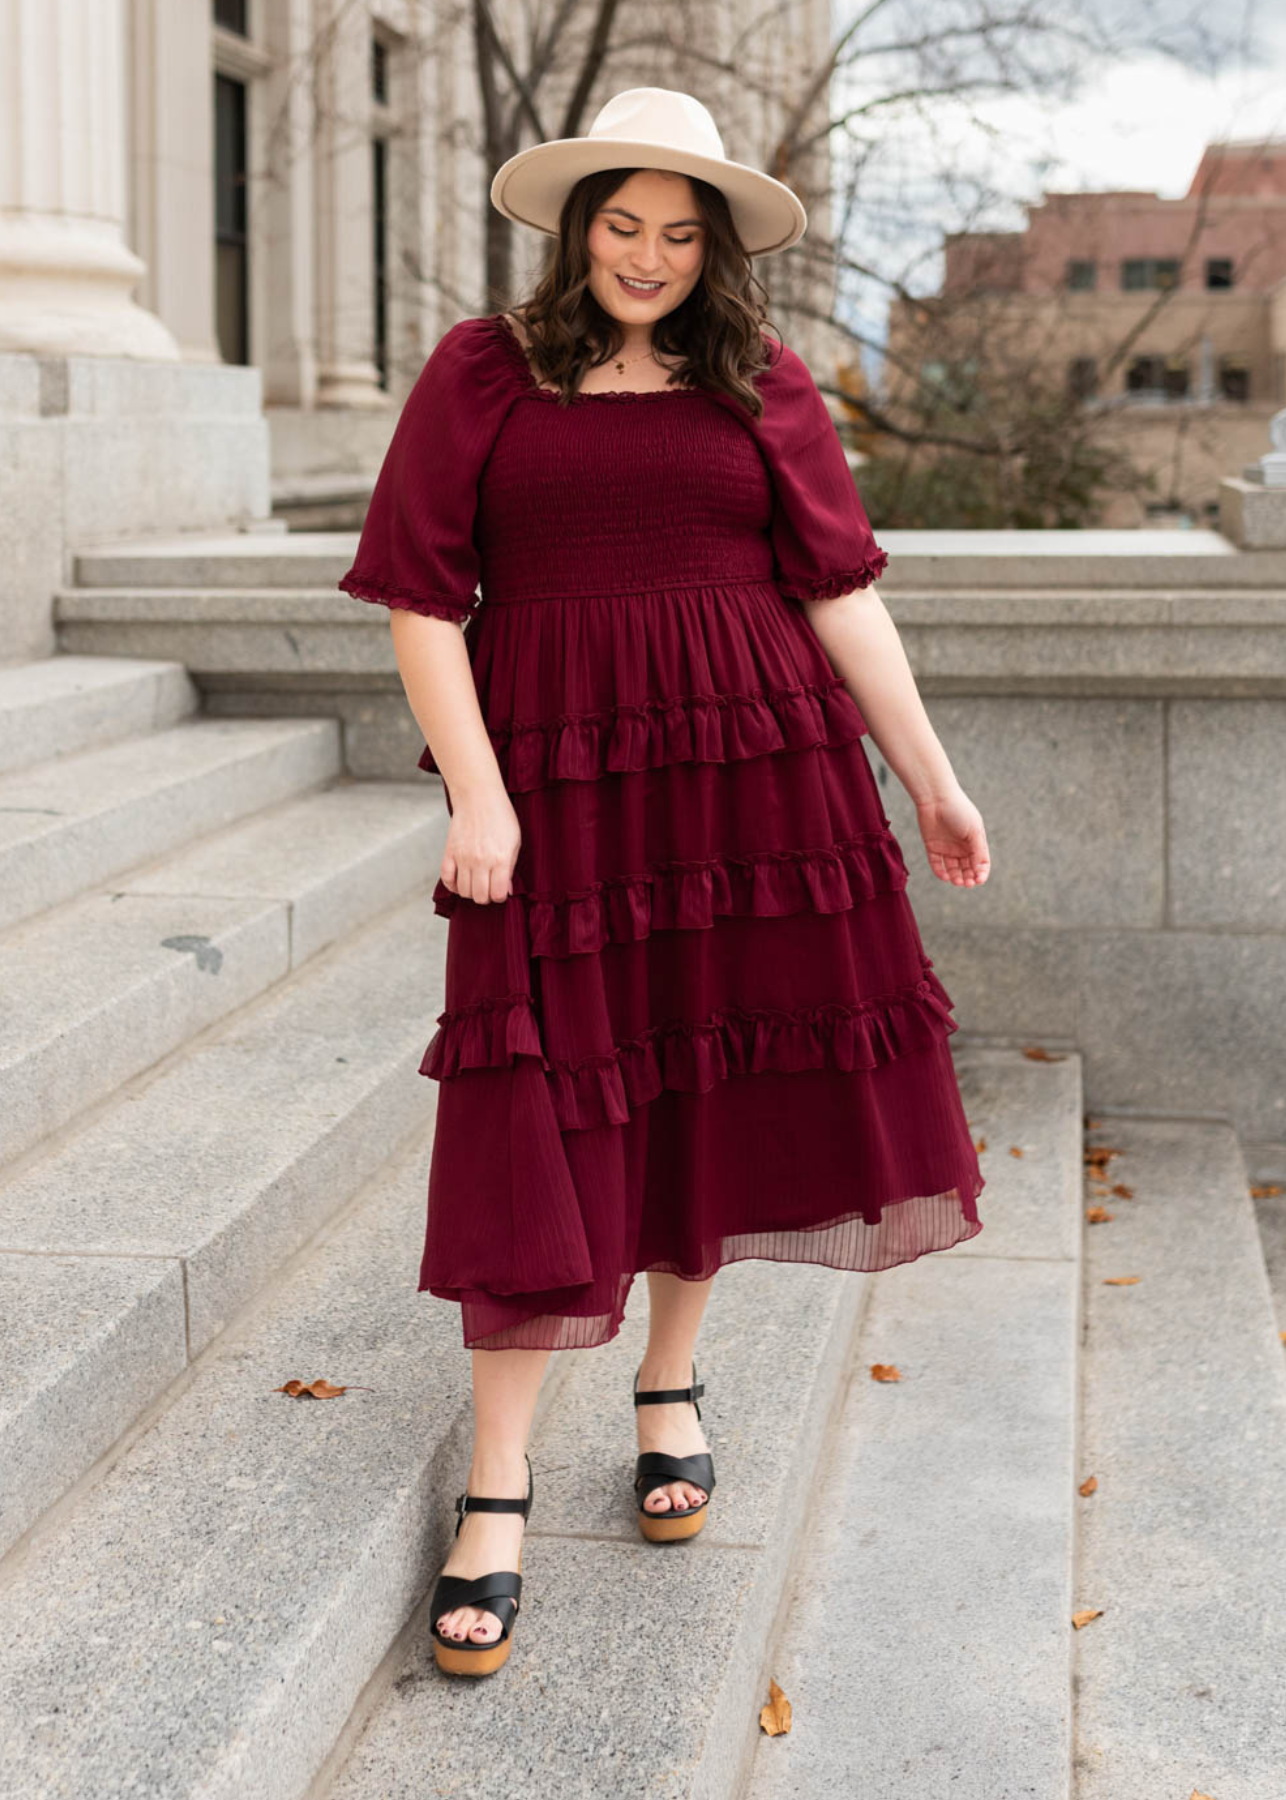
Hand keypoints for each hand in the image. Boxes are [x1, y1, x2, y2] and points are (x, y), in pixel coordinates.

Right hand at [441, 789, 521, 903]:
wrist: (478, 796)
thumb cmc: (500, 817)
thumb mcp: (514, 841)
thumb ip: (510, 868)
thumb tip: (507, 890)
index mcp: (500, 859)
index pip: (498, 894)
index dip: (500, 896)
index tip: (500, 890)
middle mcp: (481, 861)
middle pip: (479, 896)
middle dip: (486, 897)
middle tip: (488, 888)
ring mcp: (463, 857)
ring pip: (463, 891)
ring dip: (470, 892)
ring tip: (476, 883)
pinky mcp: (449, 852)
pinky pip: (446, 878)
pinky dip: (452, 885)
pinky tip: (460, 881)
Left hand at [914, 788, 990, 887]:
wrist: (936, 798)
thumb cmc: (959, 811)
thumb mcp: (974, 831)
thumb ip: (978, 850)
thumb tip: (981, 869)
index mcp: (975, 841)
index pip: (981, 863)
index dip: (981, 873)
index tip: (978, 880)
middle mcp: (962, 846)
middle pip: (967, 868)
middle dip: (968, 878)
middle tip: (967, 883)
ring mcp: (947, 847)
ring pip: (953, 869)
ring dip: (956, 877)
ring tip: (957, 881)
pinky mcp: (932, 847)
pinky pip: (937, 864)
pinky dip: (940, 872)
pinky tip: (945, 877)